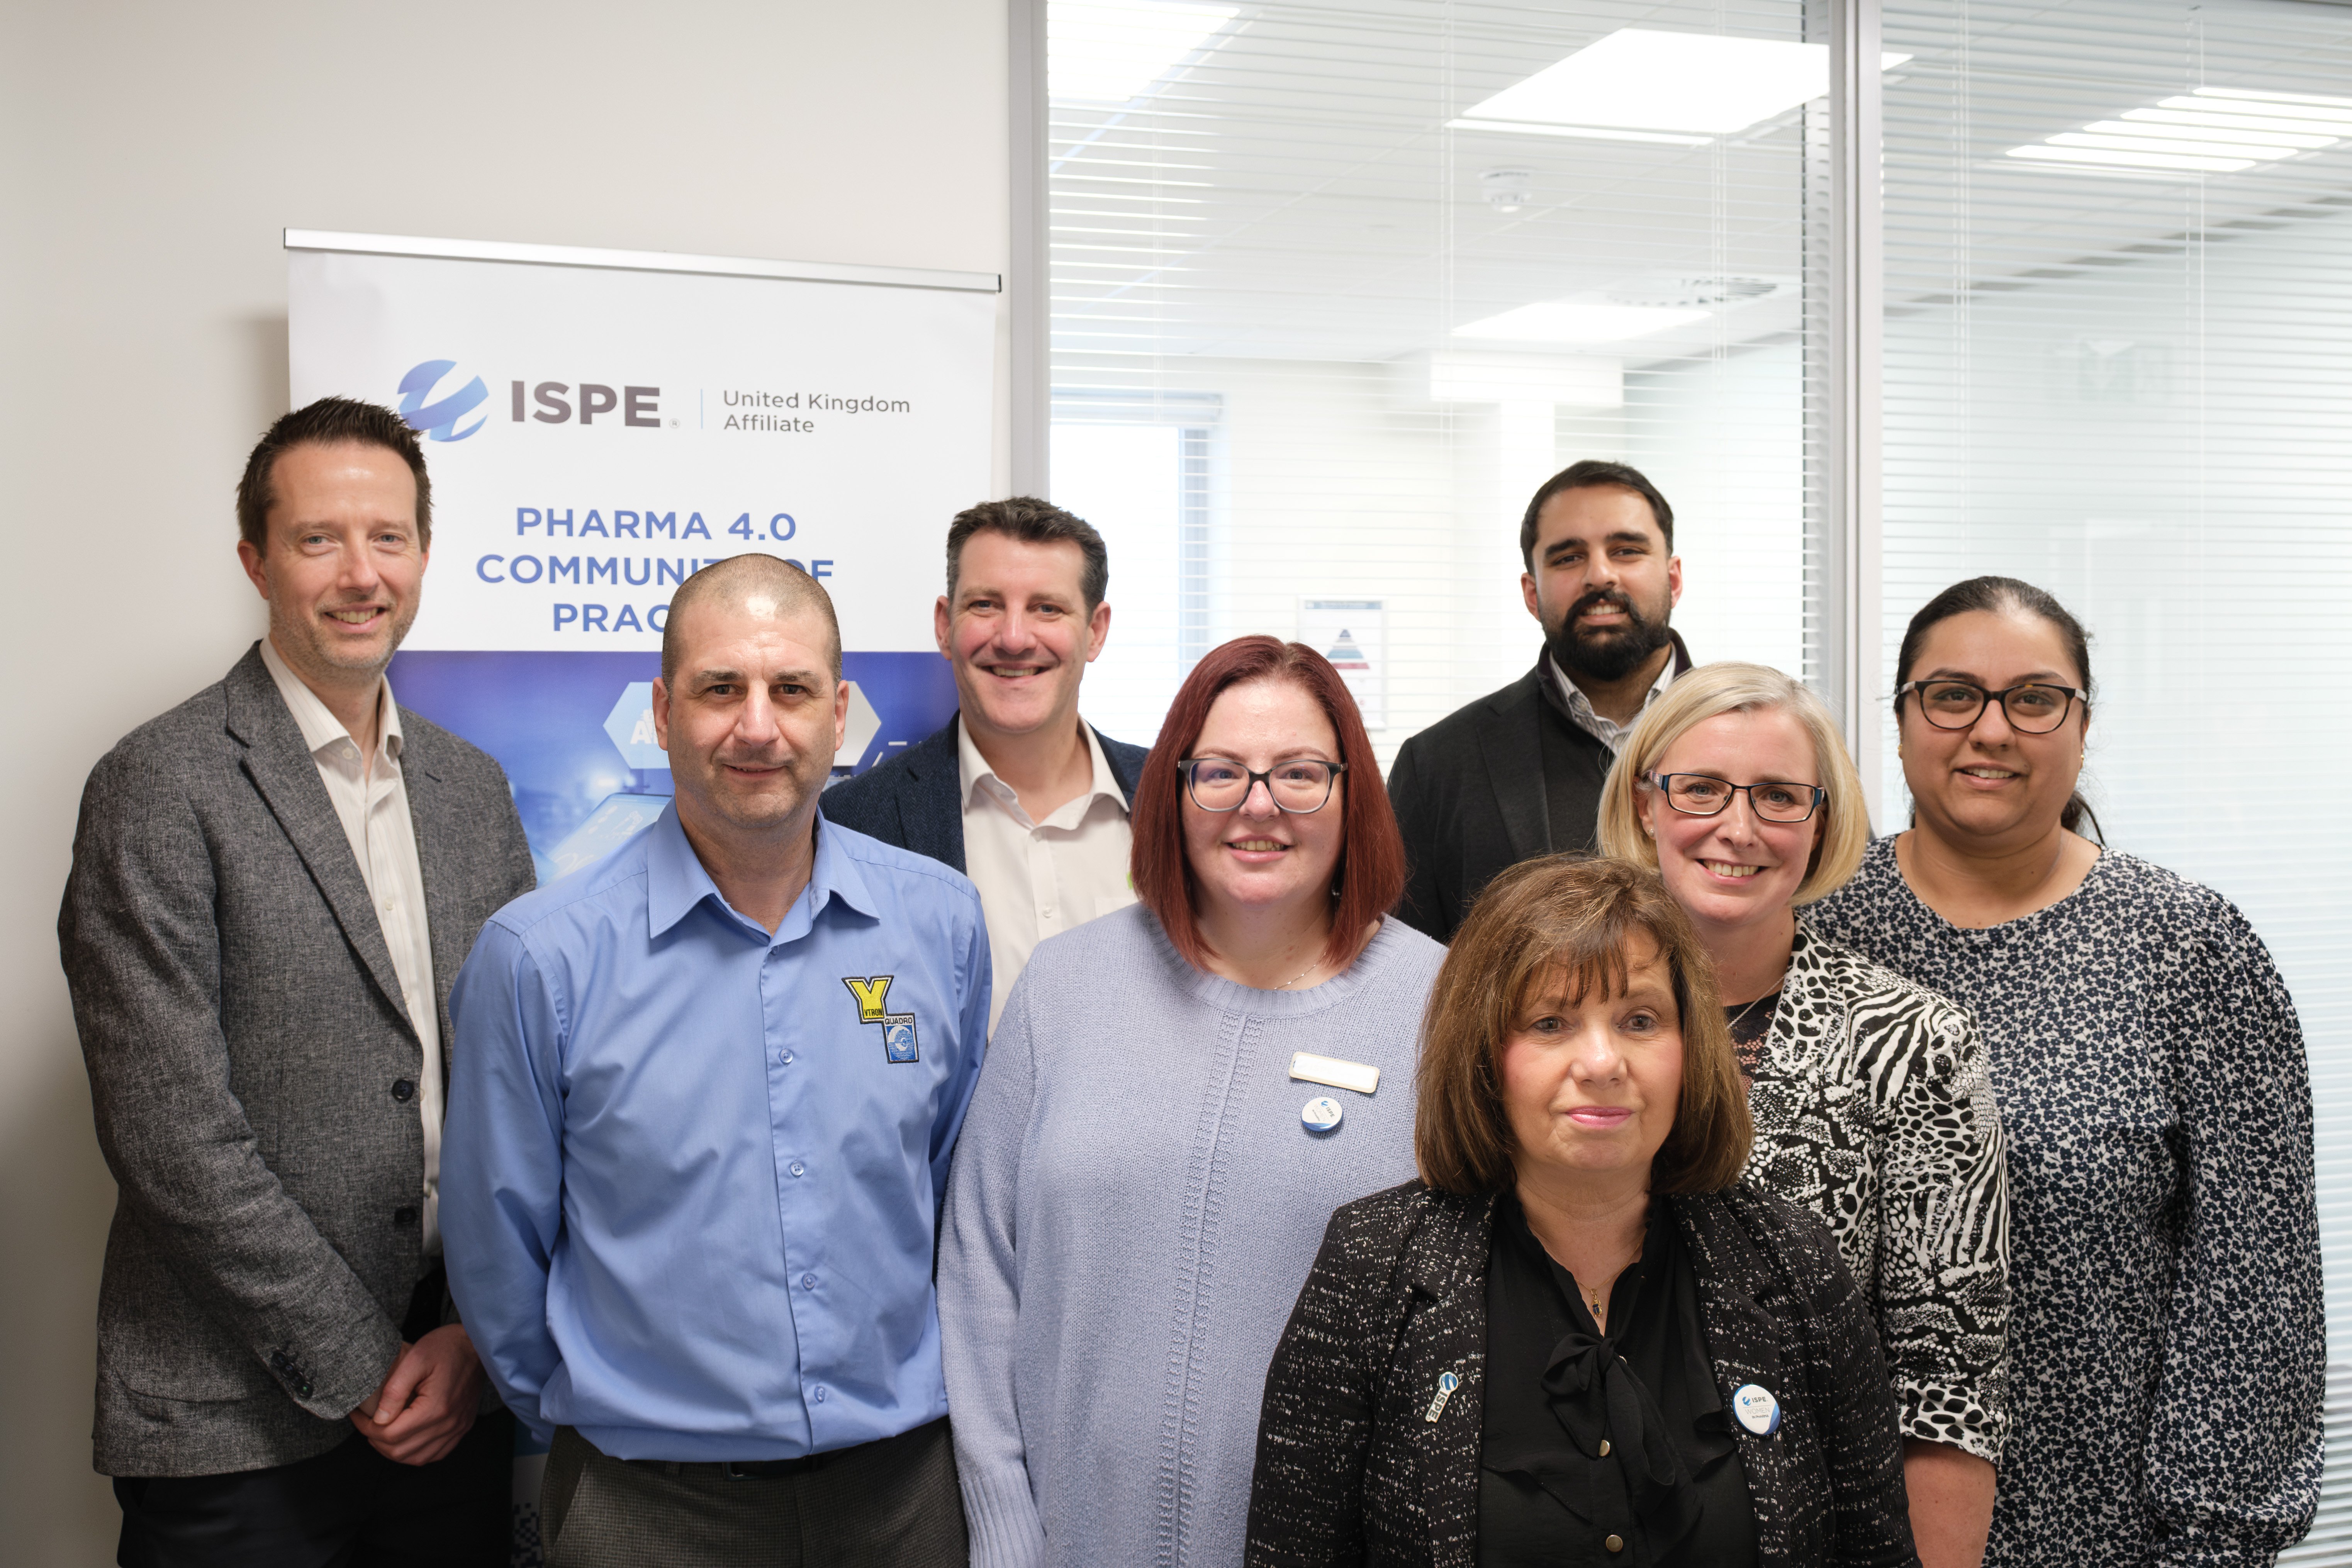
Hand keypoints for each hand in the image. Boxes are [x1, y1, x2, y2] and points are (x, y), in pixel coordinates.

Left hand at [348, 1325, 483, 1464]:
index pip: (390, 1435)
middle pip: (400, 1451)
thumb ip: (394, 1391)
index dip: (366, 1428)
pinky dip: (416, 1453)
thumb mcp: (415, 1359)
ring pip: (417, 1458)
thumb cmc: (446, 1347)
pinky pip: (435, 1454)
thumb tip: (378, 1419)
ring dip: (394, 1450)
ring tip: (382, 1432)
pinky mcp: (462, 1428)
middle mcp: (448, 1424)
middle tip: (367, 1423)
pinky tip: (407, 1439)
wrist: (478, 1345)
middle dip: (376, 1441)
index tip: (358, 1415)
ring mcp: (457, 1428)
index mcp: (435, 1408)